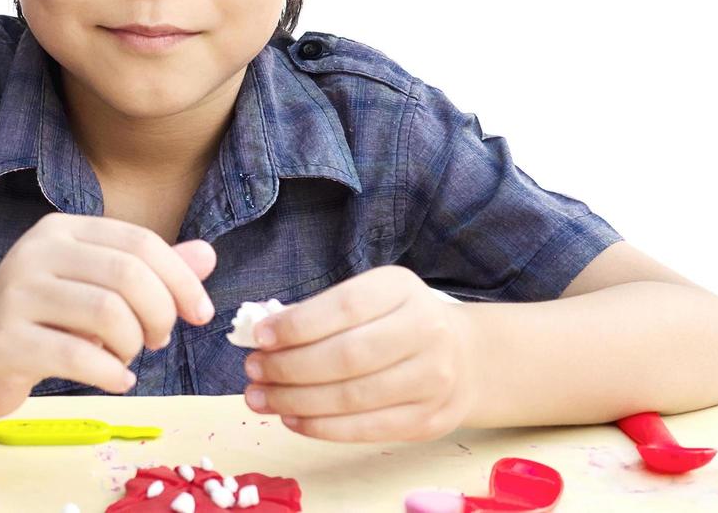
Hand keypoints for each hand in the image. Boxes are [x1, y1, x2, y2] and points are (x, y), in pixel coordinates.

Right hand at [0, 212, 216, 416]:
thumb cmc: (38, 318)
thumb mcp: (92, 286)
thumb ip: (148, 272)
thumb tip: (208, 255)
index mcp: (62, 231)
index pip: (139, 242)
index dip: (181, 279)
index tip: (199, 314)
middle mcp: (37, 253)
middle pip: (128, 274)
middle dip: (160, 313)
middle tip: (158, 340)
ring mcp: (17, 295)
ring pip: (107, 313)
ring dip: (134, 344)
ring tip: (129, 358)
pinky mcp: (7, 341)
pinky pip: (80, 357)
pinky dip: (112, 374)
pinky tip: (116, 380)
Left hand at [241, 265, 478, 441]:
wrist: (464, 357)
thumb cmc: (396, 321)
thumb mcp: (369, 297)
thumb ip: (321, 312)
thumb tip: (262, 335)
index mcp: (402, 290)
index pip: (344, 307)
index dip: (297, 325)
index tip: (260, 337)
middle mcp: (424, 331)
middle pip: (346, 356)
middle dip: (289, 367)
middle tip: (253, 371)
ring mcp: (431, 379)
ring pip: (352, 397)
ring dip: (296, 401)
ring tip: (260, 398)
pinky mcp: (427, 419)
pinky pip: (365, 429)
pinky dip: (320, 427)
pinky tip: (291, 419)